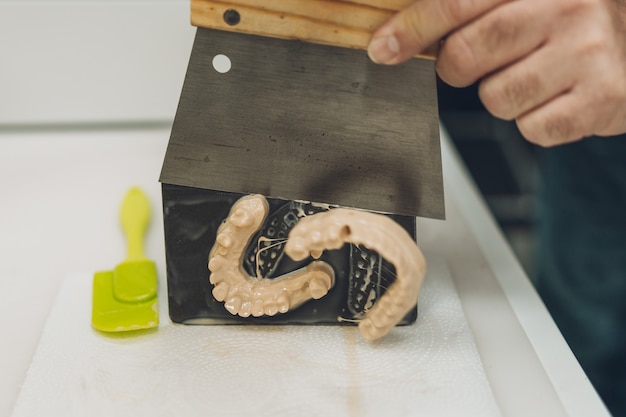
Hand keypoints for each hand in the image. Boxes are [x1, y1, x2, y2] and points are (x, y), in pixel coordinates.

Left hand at [368, 0, 625, 146]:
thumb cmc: (570, 23)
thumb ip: (472, 7)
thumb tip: (397, 32)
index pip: (457, 2)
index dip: (413, 27)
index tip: (382, 49)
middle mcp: (567, 8)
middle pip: (466, 55)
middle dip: (456, 67)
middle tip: (477, 60)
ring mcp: (588, 54)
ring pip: (495, 99)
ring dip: (502, 95)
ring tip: (535, 74)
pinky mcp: (602, 100)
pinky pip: (531, 129)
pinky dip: (535, 121)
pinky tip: (558, 97)